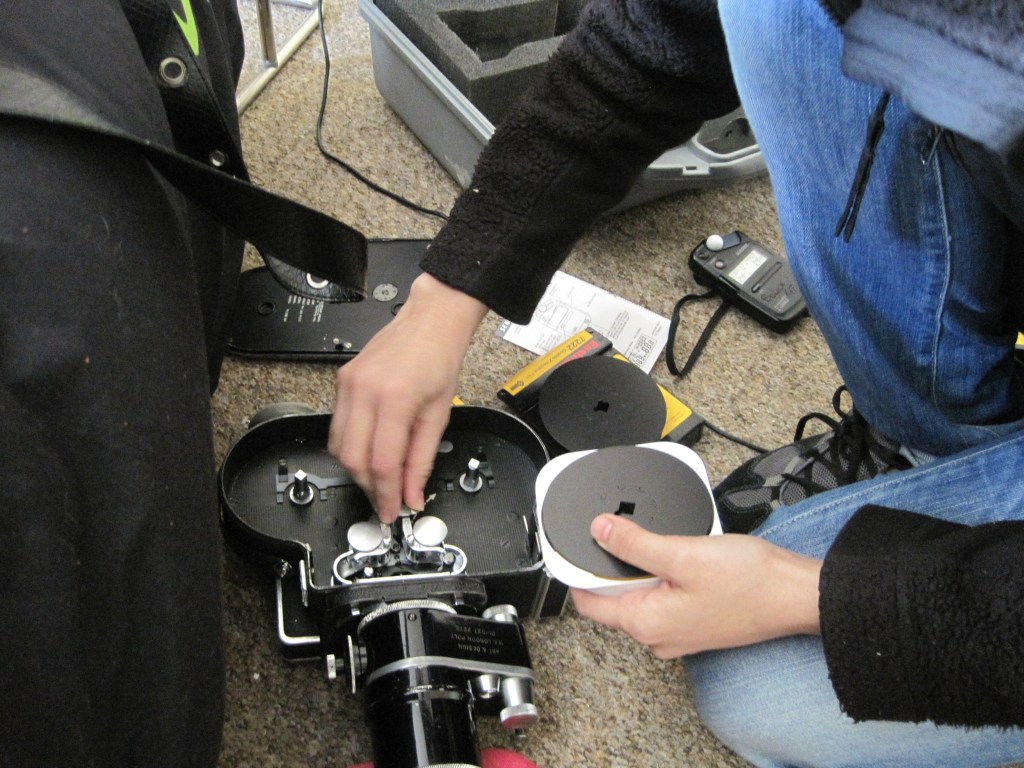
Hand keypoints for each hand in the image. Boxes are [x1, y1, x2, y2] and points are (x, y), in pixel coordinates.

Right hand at [328, 273, 486, 522]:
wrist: (430, 321)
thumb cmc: (439, 357)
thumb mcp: (440, 414)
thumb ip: (423, 459)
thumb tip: (413, 493)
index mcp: (393, 398)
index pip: (381, 463)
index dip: (386, 495)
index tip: (393, 510)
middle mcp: (363, 391)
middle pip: (353, 460)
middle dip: (369, 487)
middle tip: (387, 499)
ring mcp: (347, 385)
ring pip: (338, 447)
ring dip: (357, 470)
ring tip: (380, 478)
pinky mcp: (341, 381)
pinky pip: (337, 426)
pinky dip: (351, 447)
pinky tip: (369, 451)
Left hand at [571, 514, 821, 657]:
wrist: (795, 595)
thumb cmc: (750, 582)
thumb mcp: (683, 553)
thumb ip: (634, 544)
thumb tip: (599, 530)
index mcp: (646, 624)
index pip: (587, 602)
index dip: (578, 569)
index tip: (577, 543)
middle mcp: (657, 637)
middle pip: (612, 598)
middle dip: (614, 566)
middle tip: (630, 534)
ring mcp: (676, 634)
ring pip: (639, 596)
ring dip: (642, 569)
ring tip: (666, 546)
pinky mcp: (693, 624)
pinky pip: (662, 599)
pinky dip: (663, 577)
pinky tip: (683, 558)